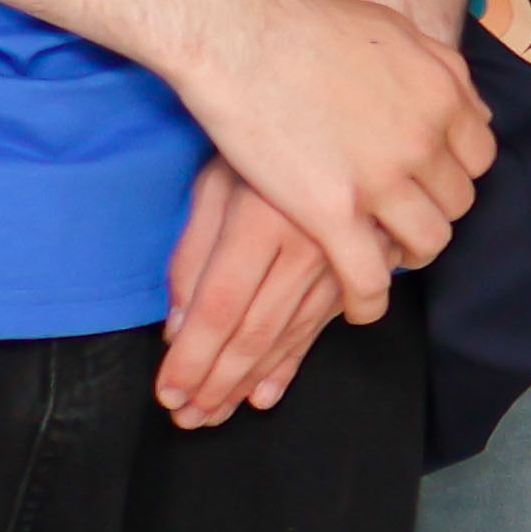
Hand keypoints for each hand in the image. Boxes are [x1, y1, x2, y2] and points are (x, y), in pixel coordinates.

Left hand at [156, 161, 336, 426]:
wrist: (349, 114)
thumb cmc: (264, 140)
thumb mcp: (216, 183)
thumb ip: (193, 254)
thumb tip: (179, 328)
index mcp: (262, 221)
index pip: (220, 308)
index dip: (193, 358)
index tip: (168, 392)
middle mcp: (308, 247)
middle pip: (255, 332)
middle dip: (217, 382)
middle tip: (188, 417)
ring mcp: (340, 260)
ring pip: (288, 336)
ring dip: (248, 382)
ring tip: (215, 413)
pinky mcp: (362, 267)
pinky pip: (321, 327)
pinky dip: (292, 364)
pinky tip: (266, 394)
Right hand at [169, 0, 491, 324]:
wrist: (244, 35)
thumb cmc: (309, 25)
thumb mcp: (397, 33)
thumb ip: (434, 69)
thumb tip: (458, 99)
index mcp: (445, 96)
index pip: (478, 158)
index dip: (452, 173)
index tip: (428, 182)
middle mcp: (426, 139)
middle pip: (456, 202)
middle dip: (432, 211)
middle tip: (400, 219)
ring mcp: (383, 179)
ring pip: (426, 241)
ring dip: (409, 253)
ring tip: (384, 256)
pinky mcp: (332, 212)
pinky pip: (370, 276)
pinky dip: (369, 298)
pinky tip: (359, 304)